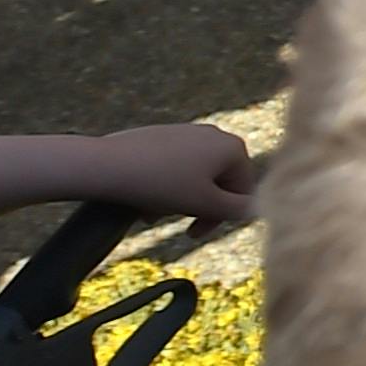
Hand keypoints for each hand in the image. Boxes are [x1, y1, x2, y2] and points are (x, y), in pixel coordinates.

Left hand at [81, 120, 255, 228]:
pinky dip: (164, 185)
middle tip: (173, 224)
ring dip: (178, 201)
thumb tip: (258, 208)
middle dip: (195, 208)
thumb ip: (237, 209)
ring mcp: (187, 132)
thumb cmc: (160, 184)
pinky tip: (143, 198)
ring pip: (193, 176)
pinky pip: (173, 165)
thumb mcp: (205, 203)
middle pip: (217, 183)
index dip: (219, 218)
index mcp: (232, 148)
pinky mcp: (162, 135)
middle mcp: (215, 134)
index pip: (241, 192)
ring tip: (152, 213)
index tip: (192, 233)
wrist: (107, 164)